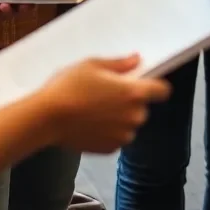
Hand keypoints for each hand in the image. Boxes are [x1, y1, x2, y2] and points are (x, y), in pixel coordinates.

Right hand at [41, 55, 171, 152]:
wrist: (47, 118)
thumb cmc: (69, 86)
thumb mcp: (93, 65)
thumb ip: (119, 64)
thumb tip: (136, 60)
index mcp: (133, 93)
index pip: (162, 91)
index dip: (156, 86)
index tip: (144, 83)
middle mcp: (133, 116)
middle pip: (142, 107)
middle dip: (130, 102)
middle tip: (107, 94)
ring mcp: (122, 136)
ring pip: (129, 124)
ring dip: (119, 118)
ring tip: (95, 110)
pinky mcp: (109, 149)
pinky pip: (116, 137)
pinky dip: (108, 131)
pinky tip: (90, 123)